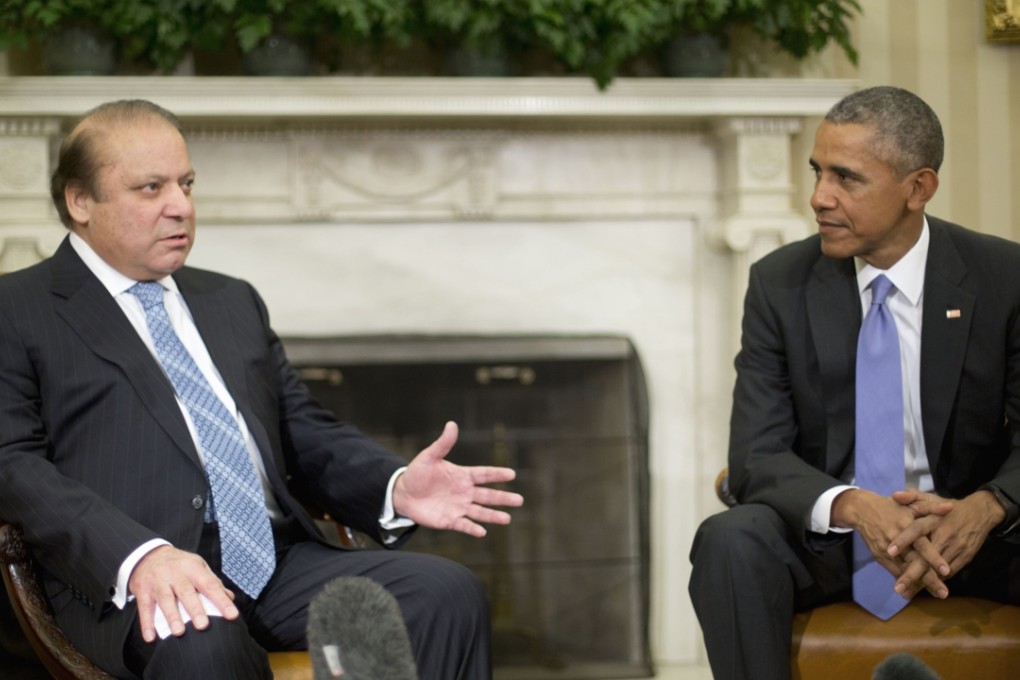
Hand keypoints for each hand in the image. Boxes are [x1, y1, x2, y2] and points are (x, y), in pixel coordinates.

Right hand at [128, 545, 237, 642]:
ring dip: (172, 616)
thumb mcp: (197, 566)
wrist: (148, 555)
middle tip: (203, 625)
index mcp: (193, 568)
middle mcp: (176, 574)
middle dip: (195, 609)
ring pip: (165, 600)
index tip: (232, 615)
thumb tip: (230, 598)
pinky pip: (144, 608)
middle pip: (186, 592)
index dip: (222, 600)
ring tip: (179, 632)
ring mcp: (158, 582)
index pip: (210, 585)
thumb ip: (212, 581)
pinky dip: (147, 623)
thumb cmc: (179, 564)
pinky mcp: (143, 591)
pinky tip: (150, 637)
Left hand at [392, 421, 523, 537]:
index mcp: (463, 476)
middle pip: (488, 495)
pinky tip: (482, 532)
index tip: (512, 474)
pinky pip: (464, 525)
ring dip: (493, 516)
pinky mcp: (450, 520)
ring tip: (507, 519)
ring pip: (480, 512)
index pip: (484, 474)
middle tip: (519, 500)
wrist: (403, 494)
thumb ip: (443, 444)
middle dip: (503, 498)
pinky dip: (473, 529)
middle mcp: (465, 492)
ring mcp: (459, 507)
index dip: (497, 474)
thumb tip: (452, 424)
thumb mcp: (429, 456)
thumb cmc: (417, 473)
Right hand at [832, 488, 947, 598]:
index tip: (947, 570)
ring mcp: (885, 550)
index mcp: (905, 525)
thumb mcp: (910, 503)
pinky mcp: (879, 556)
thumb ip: (931, 507)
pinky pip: (893, 571)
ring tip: (936, 594)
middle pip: (914, 562)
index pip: (921, 544)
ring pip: (904, 570)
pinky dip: (905, 581)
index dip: (933, 557)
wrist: (862, 510)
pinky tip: (917, 590)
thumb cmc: (891, 507)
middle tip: (943, 593)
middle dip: (929, 579)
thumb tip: (950, 508)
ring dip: (919, 584)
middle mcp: (895, 540)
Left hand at [889, 490, 1002, 598]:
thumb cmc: (947, 507)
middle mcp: (944, 536)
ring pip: (937, 570)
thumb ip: (911, 497)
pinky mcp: (964, 558)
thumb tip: (894, 496)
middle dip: (912, 574)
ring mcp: (956, 548)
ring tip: (906, 593)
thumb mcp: (930, 498)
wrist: (979, 513)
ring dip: (922, 583)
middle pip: (926, 557)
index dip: (903, 540)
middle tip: (897, 587)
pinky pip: (948, 573)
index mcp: (934, 520)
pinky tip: (922, 589)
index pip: (916, 530)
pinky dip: (935, 581)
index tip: (889, 551)